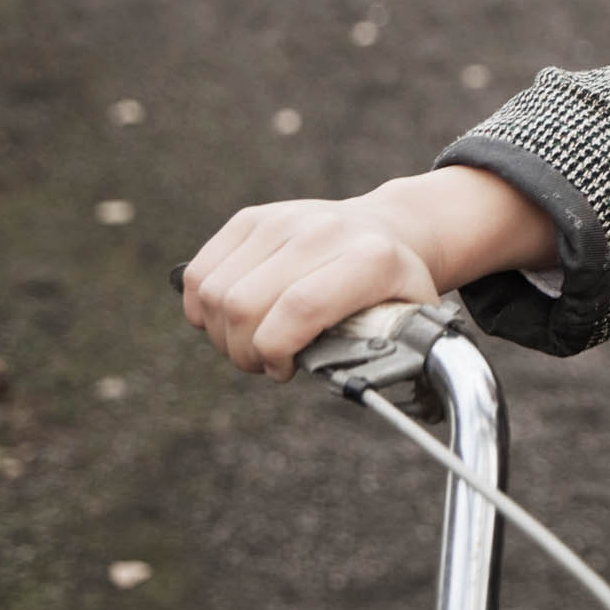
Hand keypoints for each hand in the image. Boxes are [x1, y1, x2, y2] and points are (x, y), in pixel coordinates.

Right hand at [181, 166, 554, 381]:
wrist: (386, 229)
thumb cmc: (393, 288)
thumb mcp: (410, 321)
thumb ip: (393, 357)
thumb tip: (364, 389)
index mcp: (371, 259)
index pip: (301, 308)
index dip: (277, 351)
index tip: (284, 370)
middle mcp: (324, 232)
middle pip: (246, 304)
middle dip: (244, 352)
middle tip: (265, 363)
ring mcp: (283, 220)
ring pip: (215, 291)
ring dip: (222, 334)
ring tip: (253, 343)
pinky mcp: (251, 220)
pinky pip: (199, 273)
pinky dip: (202, 308)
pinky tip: (230, 321)